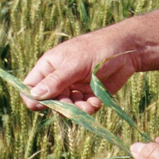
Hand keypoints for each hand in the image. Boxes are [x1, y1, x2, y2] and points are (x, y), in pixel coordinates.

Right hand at [22, 33, 137, 112]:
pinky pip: (84, 107)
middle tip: (74, 106)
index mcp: (49, 66)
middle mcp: (60, 78)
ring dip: (78, 109)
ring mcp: (75, 86)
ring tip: (90, 106)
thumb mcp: (74, 64)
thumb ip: (56, 81)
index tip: (42, 105)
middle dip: (62, 106)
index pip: (31, 86)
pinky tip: (97, 102)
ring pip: (68, 107)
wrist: (127, 50)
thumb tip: (34, 95)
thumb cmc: (97, 49)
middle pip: (50, 101)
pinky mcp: (90, 93)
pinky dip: (90, 107)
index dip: (33, 97)